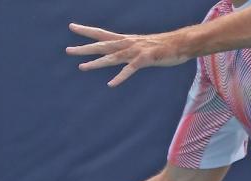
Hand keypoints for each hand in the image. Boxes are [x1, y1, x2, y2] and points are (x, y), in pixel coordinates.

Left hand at [66, 23, 191, 86]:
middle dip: (84, 48)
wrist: (182, 43)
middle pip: (102, 45)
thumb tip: (117, 55)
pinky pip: (130, 69)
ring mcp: (136, 51)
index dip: (86, 31)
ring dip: (96, 63)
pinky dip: (120, 77)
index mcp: (125, 40)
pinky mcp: (145, 60)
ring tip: (82, 67)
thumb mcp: (141, 47)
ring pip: (112, 57)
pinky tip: (111, 84)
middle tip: (68, 50)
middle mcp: (127, 43)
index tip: (72, 27)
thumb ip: (127, 52)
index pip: (101, 34)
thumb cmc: (162, 47)